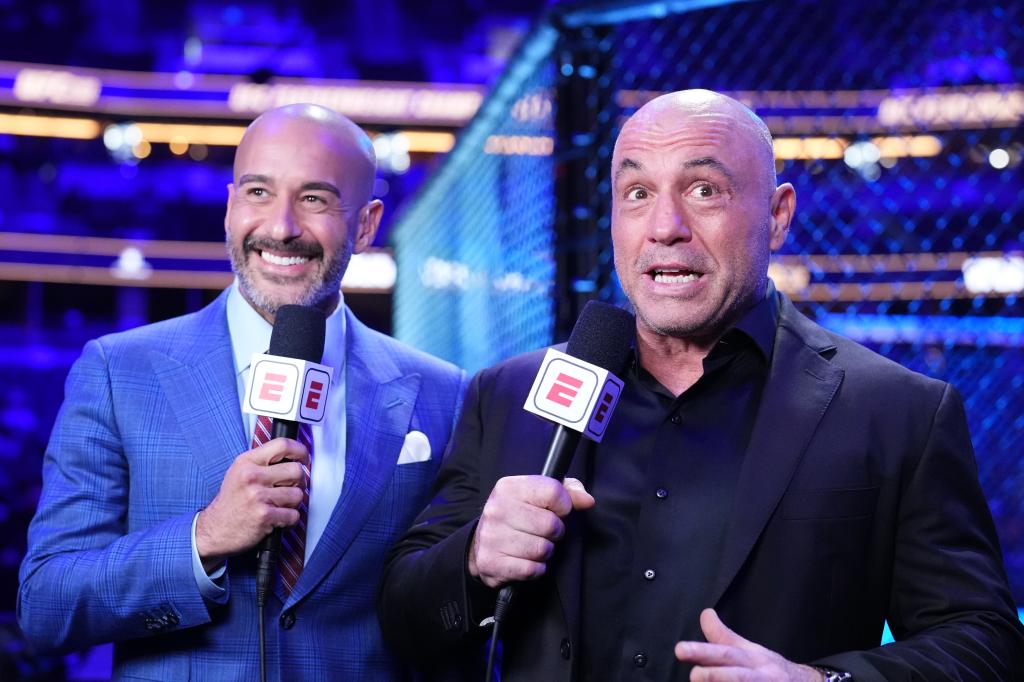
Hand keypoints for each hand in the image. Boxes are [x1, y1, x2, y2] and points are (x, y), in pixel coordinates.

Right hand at [195, 438, 309, 570]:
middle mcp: (252, 476)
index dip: (300, 451)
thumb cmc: (231, 502)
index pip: (282, 445)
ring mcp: (258, 496)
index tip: (304, 458)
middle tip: (290, 488)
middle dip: (298, 482)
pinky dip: (289, 519)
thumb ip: (263, 462)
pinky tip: (277, 518)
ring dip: (293, 503)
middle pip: (296, 470)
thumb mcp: (239, 473)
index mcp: (247, 462)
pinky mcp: (264, 516)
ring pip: (298, 494)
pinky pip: (293, 515)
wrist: (214, 530)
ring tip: (279, 505)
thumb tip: (293, 457)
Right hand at [468, 476, 593, 588]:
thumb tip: (587, 501)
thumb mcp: (539, 495)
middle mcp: (496, 509)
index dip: (563, 505)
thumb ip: (568, 492)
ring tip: (534, 545)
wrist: (482, 544)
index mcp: (509, 487)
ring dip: (545, 552)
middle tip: (544, 532)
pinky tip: (526, 560)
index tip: (557, 511)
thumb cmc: (519, 515)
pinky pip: (531, 570)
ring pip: (542, 549)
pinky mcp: (491, 562)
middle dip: (555, 532)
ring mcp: (491, 537)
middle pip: (550, 524)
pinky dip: (536, 569)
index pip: (553, 492)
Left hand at [675, 609, 822, 680]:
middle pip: (737, 677)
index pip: (727, 653)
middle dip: (714, 676)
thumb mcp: (750, 651)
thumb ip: (724, 637)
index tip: (681, 650)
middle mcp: (760, 677)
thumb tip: (705, 614)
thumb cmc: (771, 670)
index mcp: (753, 660)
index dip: (704, 652)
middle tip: (694, 676)